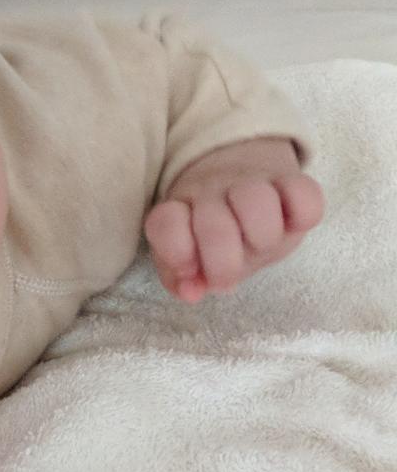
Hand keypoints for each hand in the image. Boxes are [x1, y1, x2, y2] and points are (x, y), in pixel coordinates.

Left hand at [144, 137, 323, 303]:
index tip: (189, 270)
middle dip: (223, 263)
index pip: (166, 224)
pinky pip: (304, 195)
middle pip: (215, 228)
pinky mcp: (293, 181)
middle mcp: (212, 192)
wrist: (246, 179)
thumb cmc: (214, 234)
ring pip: (257, 202)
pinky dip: (302, 214)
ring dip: (261, 236)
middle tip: (226, 274)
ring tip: (260, 243)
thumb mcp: (190, 255)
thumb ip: (180, 278)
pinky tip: (291, 223)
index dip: (177, 253)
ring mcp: (253, 183)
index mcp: (181, 209)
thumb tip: (191, 293)